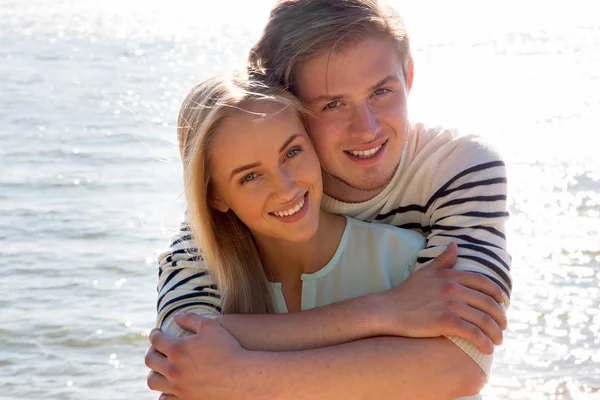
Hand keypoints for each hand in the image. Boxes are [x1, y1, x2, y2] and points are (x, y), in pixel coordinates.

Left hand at [145, 313, 251, 399]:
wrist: (241, 377)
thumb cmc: (228, 349)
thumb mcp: (211, 327)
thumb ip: (191, 319)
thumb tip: (175, 316)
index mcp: (177, 349)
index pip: (156, 340)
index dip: (154, 334)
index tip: (157, 332)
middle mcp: (173, 369)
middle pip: (150, 360)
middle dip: (151, 351)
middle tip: (156, 349)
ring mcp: (177, 387)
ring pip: (153, 381)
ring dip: (154, 372)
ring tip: (160, 368)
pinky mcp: (184, 399)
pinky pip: (164, 398)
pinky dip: (163, 392)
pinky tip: (170, 386)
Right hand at [374, 243, 506, 353]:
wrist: (388, 310)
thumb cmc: (407, 292)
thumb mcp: (426, 272)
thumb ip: (443, 260)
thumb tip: (455, 245)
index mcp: (451, 275)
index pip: (485, 283)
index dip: (498, 295)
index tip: (502, 305)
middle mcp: (453, 288)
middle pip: (488, 303)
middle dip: (500, 317)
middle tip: (503, 326)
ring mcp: (450, 305)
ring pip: (484, 320)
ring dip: (495, 332)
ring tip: (498, 340)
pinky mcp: (445, 322)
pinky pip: (473, 333)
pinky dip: (484, 342)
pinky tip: (487, 348)